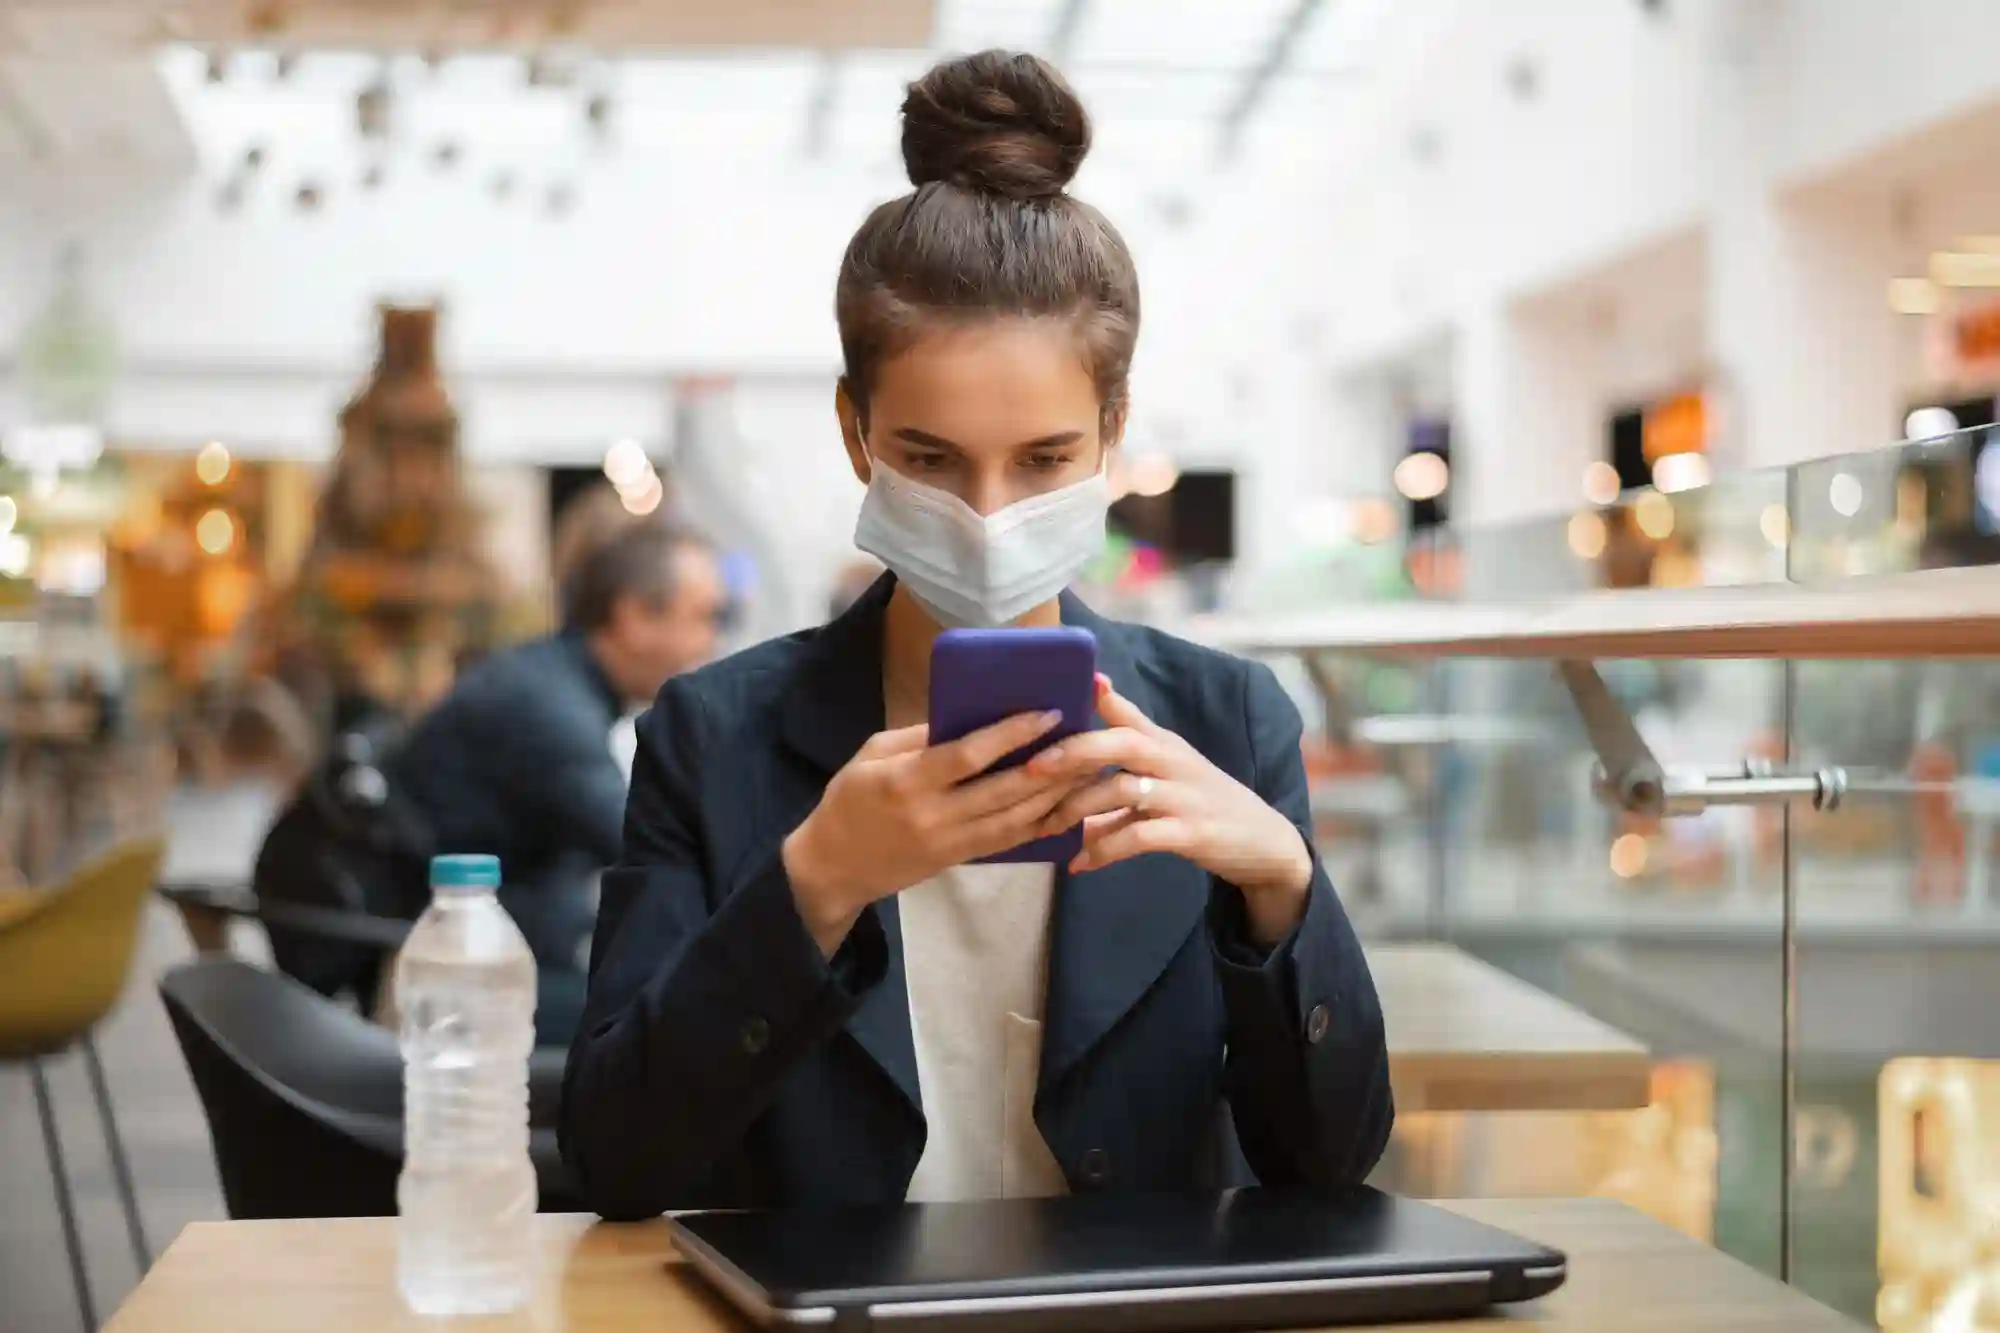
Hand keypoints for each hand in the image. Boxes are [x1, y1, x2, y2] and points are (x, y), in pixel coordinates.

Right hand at [783, 710, 1082, 953]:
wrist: (832, 867)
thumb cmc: (848, 800)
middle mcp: (934, 815)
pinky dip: (1040, 825)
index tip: (1048, 713)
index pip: (969, 756)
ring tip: (1087, 769)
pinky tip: (1065, 807)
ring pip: (1015, 819)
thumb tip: (969, 715)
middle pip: (1004, 789)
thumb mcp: (871, 754)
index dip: (1012, 734)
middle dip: (1050, 765)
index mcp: (907, 781)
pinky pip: (1008, 842)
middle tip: (1086, 740)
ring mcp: (950, 842)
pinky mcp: (959, 859)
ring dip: (1056, 795)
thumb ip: (919, 737)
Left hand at [1029, 674, 1311, 944]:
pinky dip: (1104, 850)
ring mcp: (1185, 796)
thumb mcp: (1169, 771)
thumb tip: (1071, 752)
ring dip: (1078, 808)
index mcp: (1165, 744)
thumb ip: (1125, 759)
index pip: (1127, 713)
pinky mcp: (1193, 832)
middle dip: (1073, 752)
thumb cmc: (1203, 804)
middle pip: (1122, 742)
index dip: (1097, 698)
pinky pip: (1139, 836)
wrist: (1266, 843)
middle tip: (1030, 768)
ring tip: (1046, 827)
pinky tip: (1078, 863)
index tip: (1055, 696)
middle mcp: (1174, 762)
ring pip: (1123, 789)